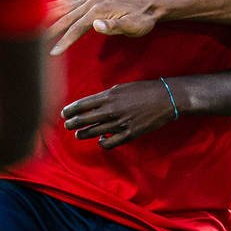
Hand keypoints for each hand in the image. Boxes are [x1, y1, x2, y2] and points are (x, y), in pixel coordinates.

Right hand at [45, 0, 160, 56]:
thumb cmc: (142, 19)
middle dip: (49, 30)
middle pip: (65, 17)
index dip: (63, 40)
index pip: (76, 28)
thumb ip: (115, 26)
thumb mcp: (134, 26)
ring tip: (32, 26)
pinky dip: (56, 5)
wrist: (150, 4)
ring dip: (48, 16)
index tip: (53, 53)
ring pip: (64, 7)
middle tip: (35, 45)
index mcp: (99, 10)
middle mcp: (91, 1)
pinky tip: (47, 8)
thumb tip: (96, 26)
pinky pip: (69, 1)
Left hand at [61, 78, 182, 148]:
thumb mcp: (122, 87)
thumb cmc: (145, 89)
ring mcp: (119, 124)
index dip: (70, 110)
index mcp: (108, 96)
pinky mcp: (129, 134)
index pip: (82, 105)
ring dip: (83, 134)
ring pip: (94, 132)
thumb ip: (106, 96)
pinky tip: (101, 141)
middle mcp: (111, 110)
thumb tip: (94, 103)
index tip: (64, 113)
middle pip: (84, 119)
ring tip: (78, 134)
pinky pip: (110, 143)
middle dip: (72, 123)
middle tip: (67, 125)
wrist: (166, 98)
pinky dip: (103, 143)